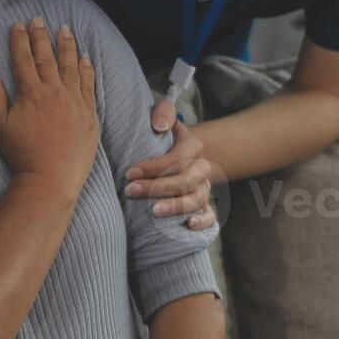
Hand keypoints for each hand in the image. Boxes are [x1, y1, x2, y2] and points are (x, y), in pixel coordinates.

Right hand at [0, 18, 98, 198]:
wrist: (51, 179)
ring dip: (66, 46)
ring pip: (70, 66)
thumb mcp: (0, 128)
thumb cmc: (22, 156)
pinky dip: (86, 70)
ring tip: (65, 31)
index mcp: (31, 93)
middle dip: (41, 37)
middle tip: (39, 20)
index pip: (24, 59)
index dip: (20, 41)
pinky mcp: (89, 115)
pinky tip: (85, 59)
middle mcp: (54, 92)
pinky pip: (88, 85)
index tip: (18, 26)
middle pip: (47, 57)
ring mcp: (74, 102)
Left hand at [126, 115, 216, 230]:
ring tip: (154, 211)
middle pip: (183, 181)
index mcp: (193, 147)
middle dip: (156, 187)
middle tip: (130, 191)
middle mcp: (201, 169)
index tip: (129, 174)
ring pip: (195, 199)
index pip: (175, 159)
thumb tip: (159, 126)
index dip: (152, 167)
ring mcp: (204, 189)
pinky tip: (188, 225)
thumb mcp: (165, 117)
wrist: (181, 156)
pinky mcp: (204, 206)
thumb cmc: (165, 138)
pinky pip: (210, 217)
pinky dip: (202, 222)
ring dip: (175, 206)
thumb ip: (162, 113)